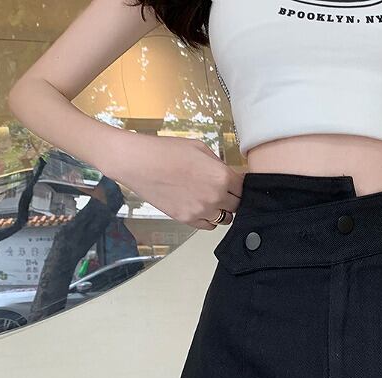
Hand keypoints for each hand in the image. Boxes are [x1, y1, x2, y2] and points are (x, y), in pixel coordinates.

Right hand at [106, 132, 243, 229]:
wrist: (138, 163)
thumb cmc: (166, 151)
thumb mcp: (199, 148)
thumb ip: (219, 164)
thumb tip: (230, 175)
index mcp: (221, 176)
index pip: (244, 187)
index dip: (240, 185)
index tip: (236, 184)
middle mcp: (215, 196)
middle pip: (237, 205)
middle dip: (233, 198)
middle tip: (224, 191)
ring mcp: (201, 210)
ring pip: (226, 219)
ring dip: (223, 210)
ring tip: (211, 200)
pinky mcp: (187, 219)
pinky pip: (209, 226)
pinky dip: (209, 219)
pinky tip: (201, 208)